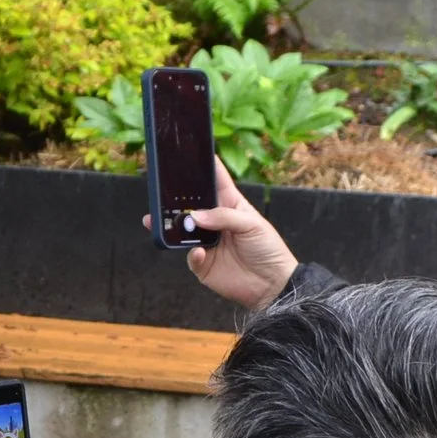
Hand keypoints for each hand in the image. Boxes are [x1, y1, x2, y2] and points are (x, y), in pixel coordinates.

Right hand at [147, 158, 298, 310]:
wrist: (272, 284)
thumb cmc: (268, 248)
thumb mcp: (252, 224)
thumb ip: (224, 216)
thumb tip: (195, 216)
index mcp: (230, 206)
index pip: (216, 182)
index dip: (206, 168)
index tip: (192, 153)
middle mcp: (216, 222)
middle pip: (192, 206)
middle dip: (178, 200)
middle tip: (164, 194)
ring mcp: (208, 243)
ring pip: (184, 231)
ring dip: (175, 226)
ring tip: (167, 221)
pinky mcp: (204, 264)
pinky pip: (190, 256)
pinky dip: (192, 254)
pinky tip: (200, 252)